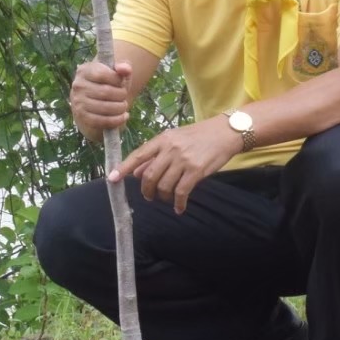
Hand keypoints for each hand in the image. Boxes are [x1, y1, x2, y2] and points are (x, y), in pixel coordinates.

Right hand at [68, 60, 131, 137]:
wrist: (93, 103)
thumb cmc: (108, 84)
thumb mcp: (116, 73)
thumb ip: (123, 67)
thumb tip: (125, 69)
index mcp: (85, 71)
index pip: (103, 74)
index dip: (117, 80)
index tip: (121, 83)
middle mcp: (78, 86)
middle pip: (106, 92)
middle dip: (121, 95)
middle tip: (124, 97)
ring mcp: (78, 102)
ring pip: (105, 107)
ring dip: (120, 108)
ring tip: (124, 106)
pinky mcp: (82, 117)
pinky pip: (102, 120)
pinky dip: (117, 120)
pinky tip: (124, 116)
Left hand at [115, 119, 239, 214]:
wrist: (226, 132)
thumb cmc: (199, 136)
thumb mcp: (175, 139)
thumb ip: (155, 156)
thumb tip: (136, 172)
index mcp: (163, 139)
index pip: (138, 154)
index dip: (123, 168)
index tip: (112, 179)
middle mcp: (170, 149)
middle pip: (149, 175)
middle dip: (147, 190)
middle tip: (150, 197)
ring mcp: (183, 160)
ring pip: (164, 185)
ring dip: (163, 197)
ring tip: (166, 199)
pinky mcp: (196, 171)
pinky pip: (181, 192)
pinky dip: (178, 203)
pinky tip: (179, 208)